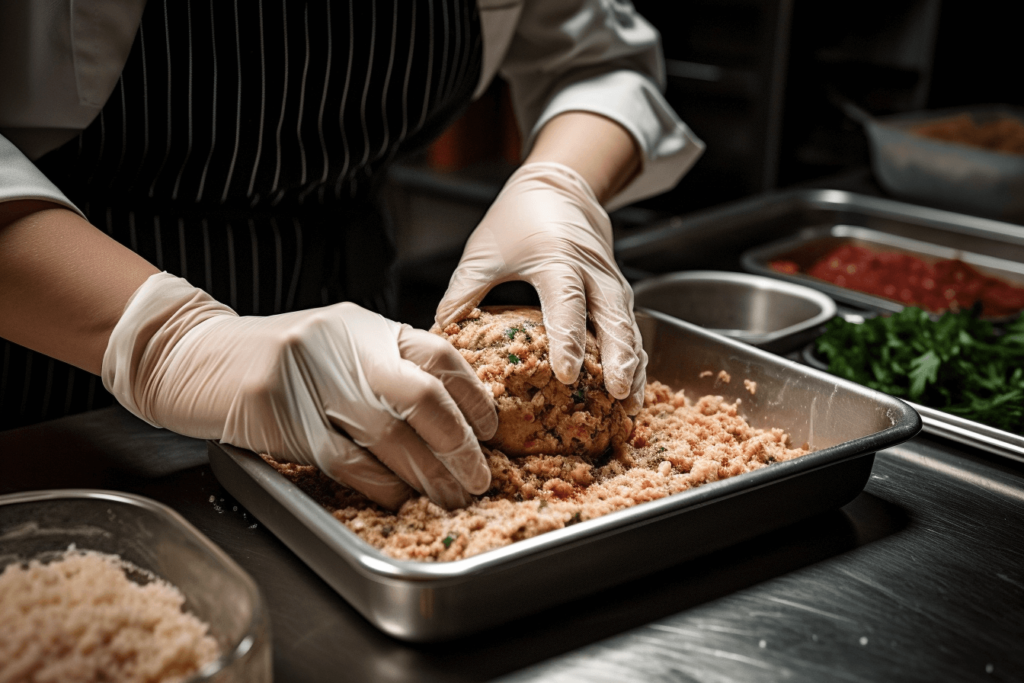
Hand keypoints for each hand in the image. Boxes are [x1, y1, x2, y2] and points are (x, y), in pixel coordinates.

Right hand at [103, 273, 497, 509]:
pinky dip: (379, 484)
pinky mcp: (275, 414)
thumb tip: (451, 416)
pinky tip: (400, 497)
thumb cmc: (270, 357)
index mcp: (364, 326)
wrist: (188, 354)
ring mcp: (307, 378)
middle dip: (459, 444)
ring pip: (388, 435)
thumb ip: (383, 367)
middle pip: (423, 397)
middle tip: (479, 477)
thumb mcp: (335, 344)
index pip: (438, 355)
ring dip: (427, 475)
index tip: (490, 430)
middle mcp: (342, 345)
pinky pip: (343, 459)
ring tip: (450, 497)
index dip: (473, 396)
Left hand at [436, 162, 646, 413]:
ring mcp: (611, 283)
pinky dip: (635, 358)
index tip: (567, 373)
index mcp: (558, 259)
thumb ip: (464, 292)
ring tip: (631, 404)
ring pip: (629, 327)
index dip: (568, 339)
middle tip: (618, 394)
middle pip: (613, 318)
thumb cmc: (519, 219)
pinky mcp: (618, 293)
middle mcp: (593, 272)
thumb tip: (440, 335)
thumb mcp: (485, 250)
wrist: (561, 187)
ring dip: (633, 364)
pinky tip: (632, 389)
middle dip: (619, 358)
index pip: (567, 302)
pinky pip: (631, 328)